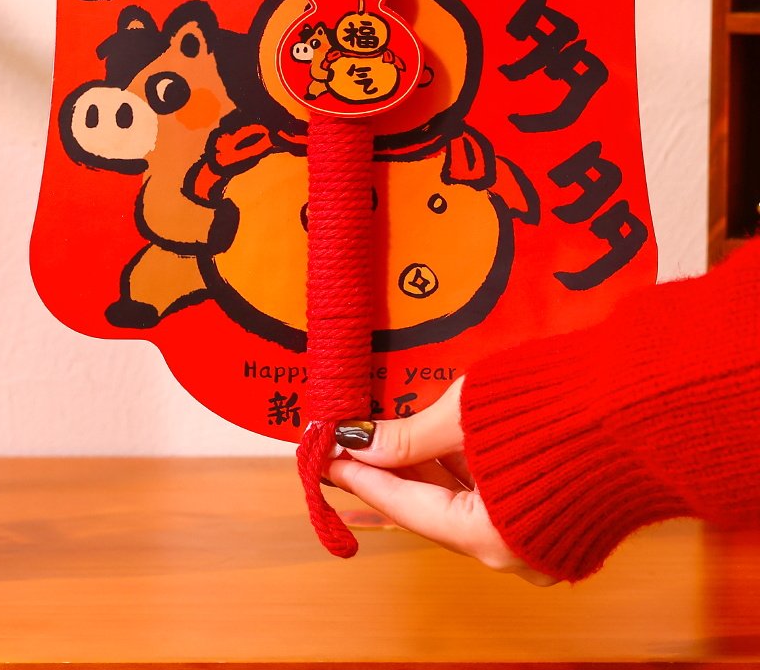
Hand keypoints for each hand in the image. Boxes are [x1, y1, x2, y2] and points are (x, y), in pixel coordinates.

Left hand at [325, 380, 556, 584]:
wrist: (644, 408)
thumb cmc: (551, 408)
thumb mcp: (465, 415)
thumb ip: (408, 437)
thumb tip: (359, 444)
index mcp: (488, 539)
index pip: (403, 506)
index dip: (357, 477)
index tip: (319, 455)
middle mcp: (512, 555)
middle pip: (430, 511)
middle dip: (384, 475)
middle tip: (340, 447)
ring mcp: (535, 543)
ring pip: (459, 505)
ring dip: (416, 472)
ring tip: (372, 439)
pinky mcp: (552, 520)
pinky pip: (487, 500)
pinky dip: (454, 473)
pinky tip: (420, 444)